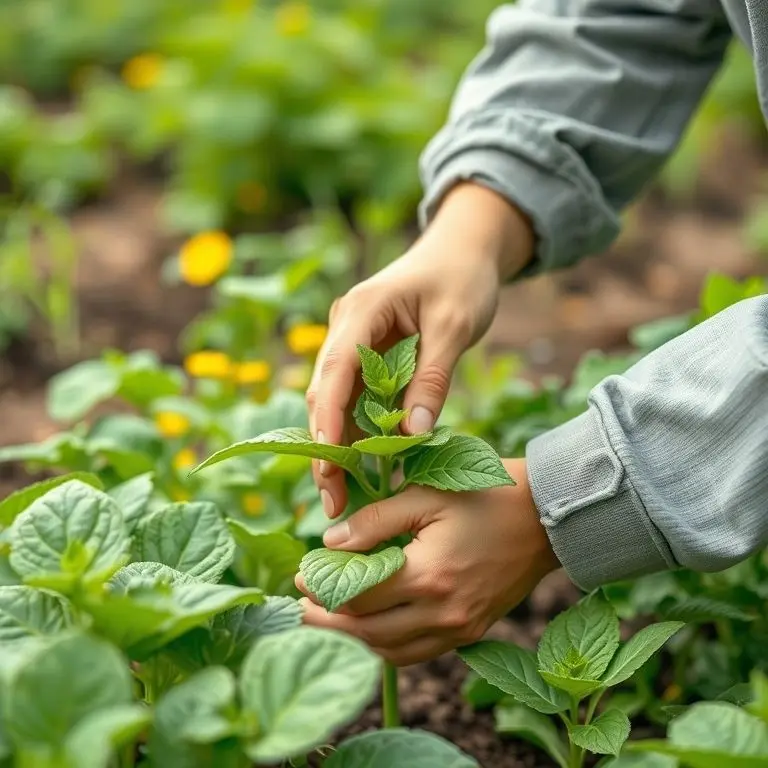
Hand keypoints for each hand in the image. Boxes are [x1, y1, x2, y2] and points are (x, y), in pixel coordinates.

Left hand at [295, 459, 559, 665]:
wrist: (544, 518)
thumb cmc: (484, 496)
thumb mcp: (425, 495)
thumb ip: (374, 520)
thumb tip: (330, 543)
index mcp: (429, 575)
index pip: (359, 596)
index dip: (322, 588)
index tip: (300, 574)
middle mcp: (443, 612)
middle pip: (368, 634)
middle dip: (327, 623)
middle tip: (301, 607)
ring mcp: (458, 629)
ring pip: (390, 653)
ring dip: (353, 641)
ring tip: (327, 620)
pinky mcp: (470, 633)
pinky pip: (417, 653)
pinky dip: (386, 646)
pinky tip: (370, 629)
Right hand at [307, 183, 534, 518]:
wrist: (463, 249)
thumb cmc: (462, 279)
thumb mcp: (455, 327)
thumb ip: (432, 378)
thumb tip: (413, 434)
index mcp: (362, 310)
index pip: (335, 370)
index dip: (328, 419)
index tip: (328, 463)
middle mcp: (346, 326)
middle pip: (324, 392)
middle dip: (326, 447)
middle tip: (333, 501)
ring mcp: (352, 341)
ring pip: (334, 402)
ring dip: (338, 448)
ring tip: (342, 499)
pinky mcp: (364, 357)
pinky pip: (354, 399)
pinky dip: (358, 433)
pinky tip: (363, 469)